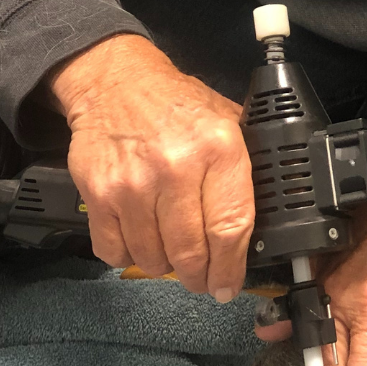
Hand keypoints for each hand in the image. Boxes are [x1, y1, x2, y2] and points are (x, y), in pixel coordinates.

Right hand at [46, 34, 254, 297]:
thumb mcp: (227, 119)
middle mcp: (176, 168)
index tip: (227, 284)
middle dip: (199, 276)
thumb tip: (267, 218)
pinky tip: (139, 240)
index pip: (230, 228)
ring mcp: (133, 184)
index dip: (231, 267)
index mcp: (218, 149)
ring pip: (153, 258)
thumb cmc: (175, 103)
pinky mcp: (98, 194)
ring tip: (170, 251)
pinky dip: (127, 255)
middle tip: (201, 278)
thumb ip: (245, 165)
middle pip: (191, 252)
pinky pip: (114, 250)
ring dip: (164, 266)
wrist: (114, 81)